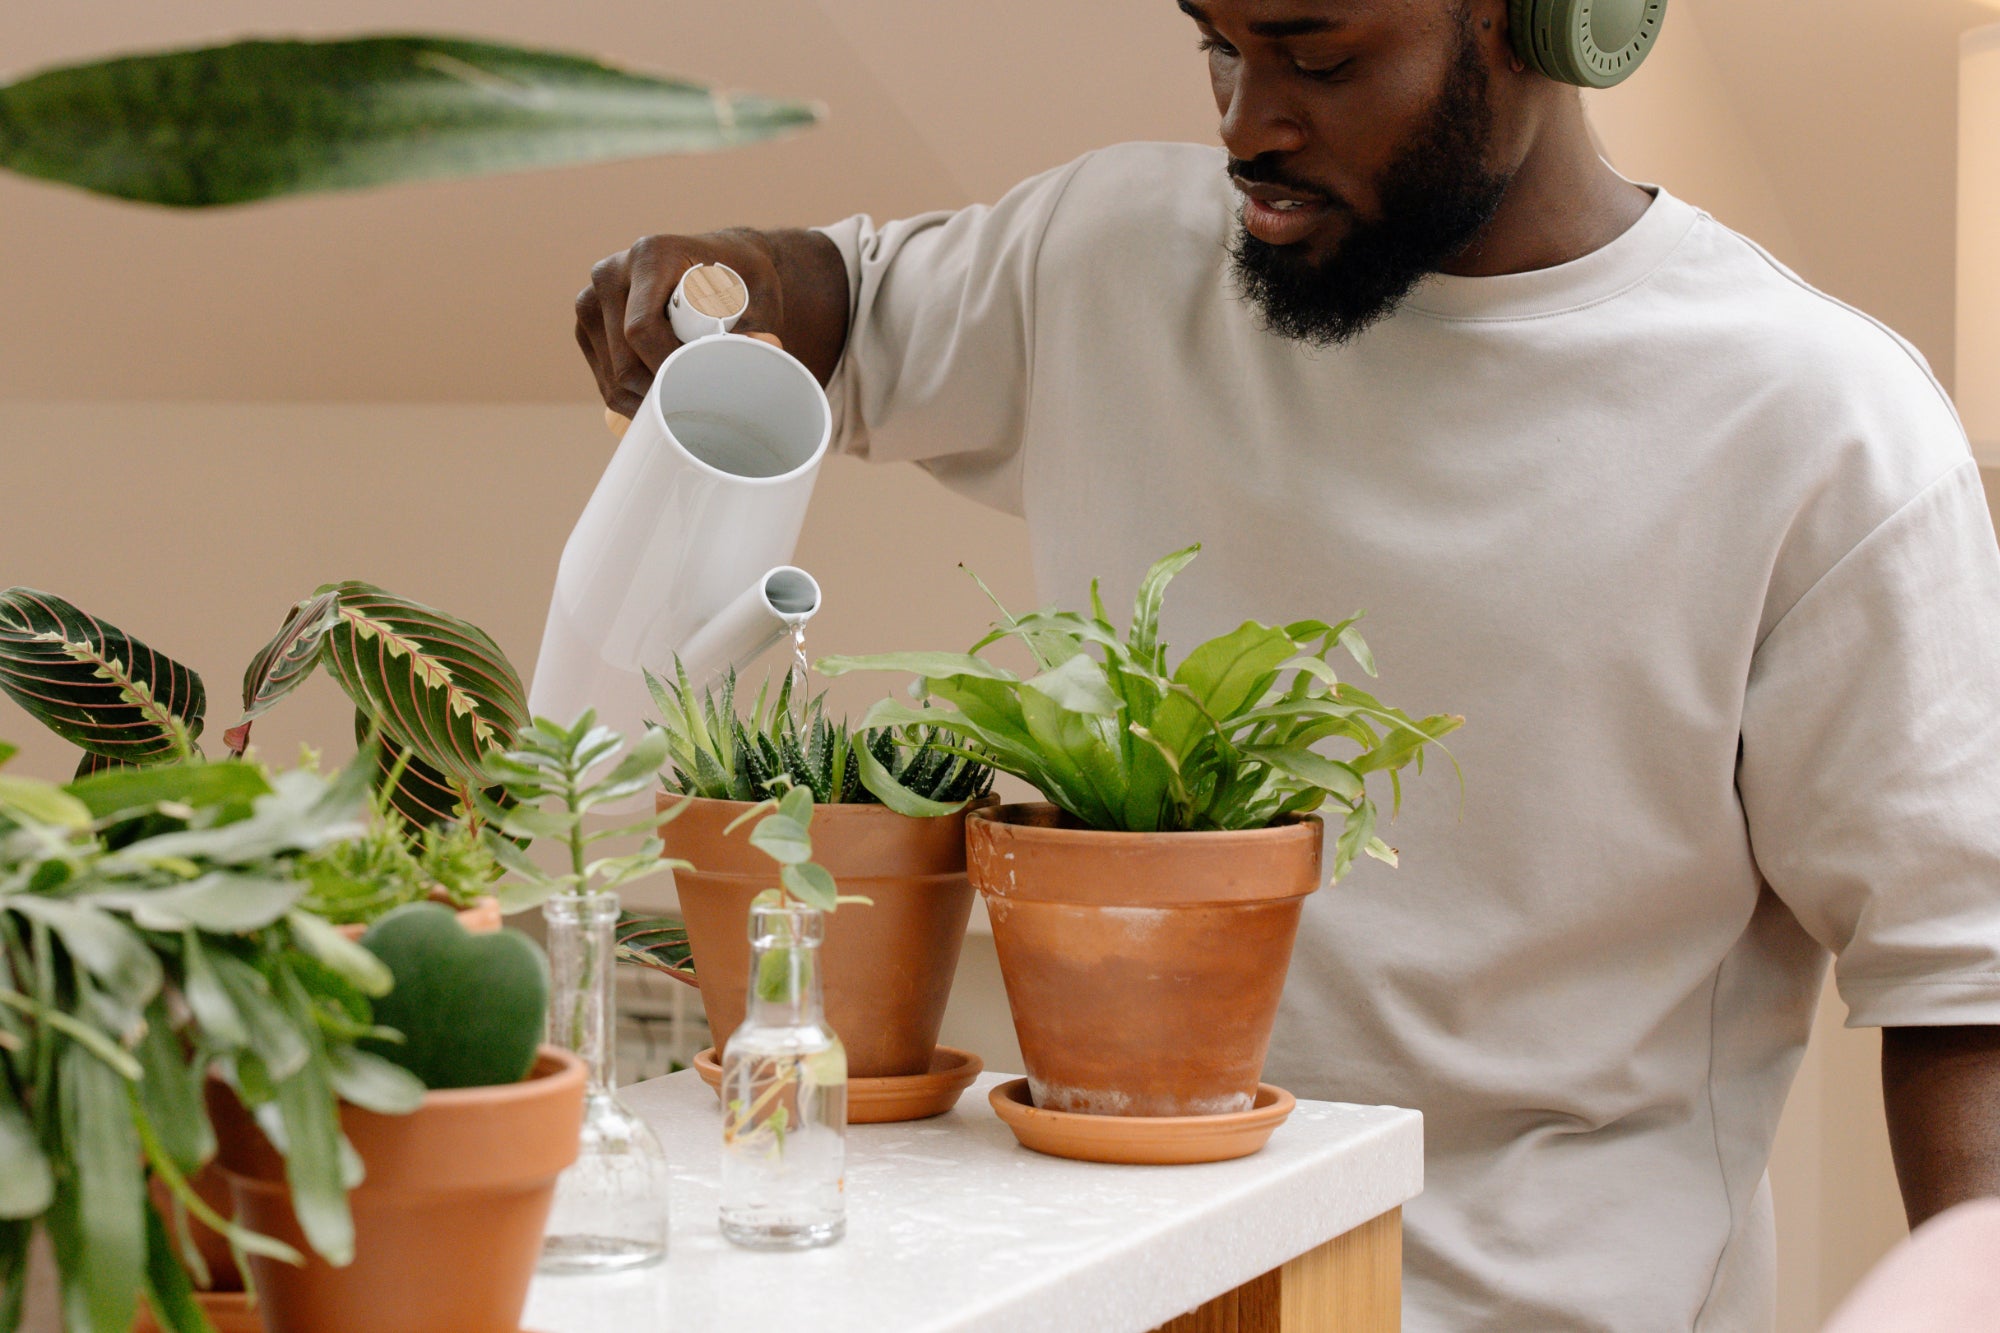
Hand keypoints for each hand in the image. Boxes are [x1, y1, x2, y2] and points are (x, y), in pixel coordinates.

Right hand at [574, 228, 784, 418]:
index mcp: (650, 256)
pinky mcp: (588, 324)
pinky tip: (663, 396)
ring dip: (647, 401)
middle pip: (623, 361)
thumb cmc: (738, 277)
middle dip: (661, 392)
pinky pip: (604, 378)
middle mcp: (611, 272)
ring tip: (686, 399)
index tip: (701, 388)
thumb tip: (767, 346)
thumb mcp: (758, 293)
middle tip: (700, 405)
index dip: (668, 369)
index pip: (642, 330)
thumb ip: (759, 324)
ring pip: (612, 377)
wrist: (712, 263)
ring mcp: (591, 298)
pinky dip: (633, 398)